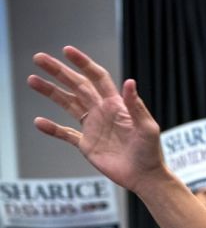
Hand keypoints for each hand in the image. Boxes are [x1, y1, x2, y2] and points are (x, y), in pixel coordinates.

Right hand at [28, 46, 165, 191]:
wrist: (145, 177)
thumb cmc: (150, 152)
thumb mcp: (147, 127)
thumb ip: (136, 106)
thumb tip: (129, 82)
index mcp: (117, 104)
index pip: (97, 77)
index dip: (83, 63)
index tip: (66, 50)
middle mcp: (103, 112)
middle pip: (77, 86)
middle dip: (59, 72)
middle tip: (39, 58)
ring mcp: (94, 127)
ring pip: (68, 104)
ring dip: (50, 92)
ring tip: (32, 80)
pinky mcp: (87, 145)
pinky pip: (66, 134)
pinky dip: (52, 128)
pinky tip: (39, 122)